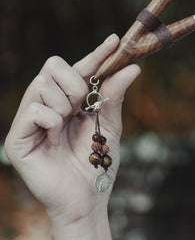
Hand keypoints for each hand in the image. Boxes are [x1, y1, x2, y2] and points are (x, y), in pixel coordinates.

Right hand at [4, 34, 140, 224]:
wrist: (88, 199)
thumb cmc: (97, 163)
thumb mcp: (110, 124)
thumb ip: (115, 95)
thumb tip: (132, 66)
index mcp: (69, 101)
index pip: (79, 69)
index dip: (96, 53)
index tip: (115, 40)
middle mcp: (46, 105)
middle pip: (52, 66)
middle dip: (75, 82)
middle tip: (83, 104)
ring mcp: (29, 121)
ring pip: (41, 85)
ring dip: (64, 103)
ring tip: (69, 124)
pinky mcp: (17, 139)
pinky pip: (33, 110)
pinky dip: (51, 119)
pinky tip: (56, 135)